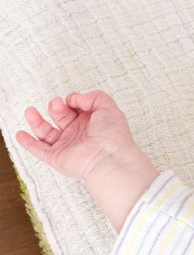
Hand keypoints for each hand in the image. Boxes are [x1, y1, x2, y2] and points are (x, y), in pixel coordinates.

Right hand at [16, 90, 136, 180]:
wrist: (108, 158)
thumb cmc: (112, 135)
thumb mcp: (108, 107)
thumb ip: (93, 97)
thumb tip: (76, 98)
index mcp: (91, 121)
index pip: (76, 107)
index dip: (72, 99)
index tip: (74, 100)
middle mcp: (79, 133)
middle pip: (61, 117)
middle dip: (56, 107)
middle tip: (56, 105)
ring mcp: (67, 145)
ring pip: (47, 132)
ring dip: (36, 121)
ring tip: (30, 111)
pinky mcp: (56, 157)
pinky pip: (39, 150)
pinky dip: (28, 143)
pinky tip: (21, 134)